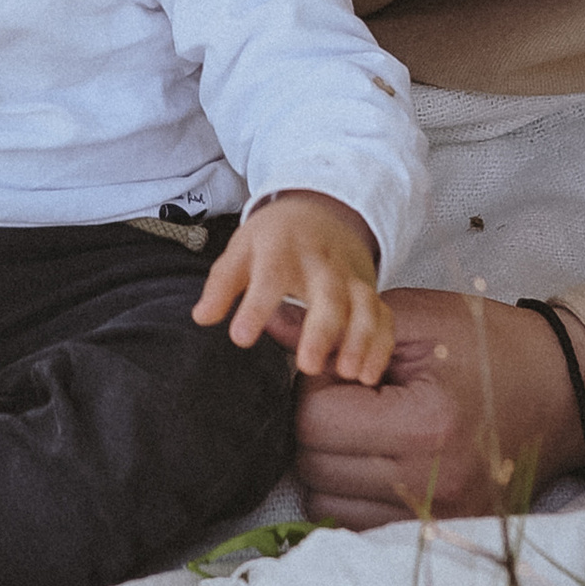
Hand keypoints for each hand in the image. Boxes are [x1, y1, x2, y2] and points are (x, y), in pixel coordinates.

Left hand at [194, 188, 391, 380]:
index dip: (256, 307)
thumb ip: (222, 284)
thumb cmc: (275, 238)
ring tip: (349, 373)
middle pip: (328, 294)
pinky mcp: (369, 290)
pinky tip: (368, 375)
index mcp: (282, 249)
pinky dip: (381, 345)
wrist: (319, 210)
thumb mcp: (242, 249)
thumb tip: (201, 317)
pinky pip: (383, 316)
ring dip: (360, 339)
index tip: (241, 338)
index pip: (270, 277)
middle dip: (321, 330)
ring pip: (364, 305)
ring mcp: (350, 277)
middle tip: (308, 366)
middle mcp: (321, 263)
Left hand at [292, 289, 584, 528]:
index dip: (313, 386)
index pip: (314, 421)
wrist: (566, 390)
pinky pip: (357, 524)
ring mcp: (438, 517)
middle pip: (313, 466)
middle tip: (349, 395)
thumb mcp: (417, 318)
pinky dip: (352, 492)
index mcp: (425, 425)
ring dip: (329, 463)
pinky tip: (379, 457)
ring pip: (324, 504)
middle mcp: (430, 484)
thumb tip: (268, 327)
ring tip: (366, 426)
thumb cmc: (490, 344)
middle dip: (315, 425)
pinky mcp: (442, 532)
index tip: (339, 367)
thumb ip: (338, 323)